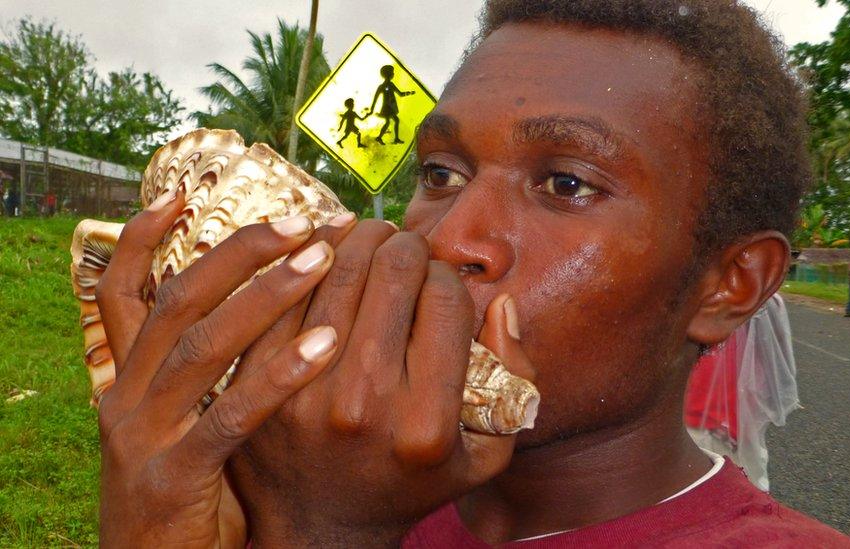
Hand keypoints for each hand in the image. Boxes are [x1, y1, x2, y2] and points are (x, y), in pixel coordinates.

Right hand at [94, 190, 337, 546]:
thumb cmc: (190, 498)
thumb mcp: (185, 427)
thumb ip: (209, 379)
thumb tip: (270, 319)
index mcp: (127, 380)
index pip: (124, 293)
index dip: (144, 239)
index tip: (183, 194)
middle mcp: (126, 397)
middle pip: (178, 301)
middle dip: (240, 251)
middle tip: (303, 218)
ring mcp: (142, 437)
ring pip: (201, 345)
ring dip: (264, 295)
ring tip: (320, 257)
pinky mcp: (172, 477)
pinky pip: (229, 414)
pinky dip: (277, 374)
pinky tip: (325, 343)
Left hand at [227, 219, 533, 545]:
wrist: (318, 529)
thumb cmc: (408, 483)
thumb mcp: (486, 453)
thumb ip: (514, 379)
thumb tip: (501, 304)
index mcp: (427, 422)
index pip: (446, 300)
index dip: (448, 273)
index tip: (440, 278)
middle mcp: (367, 403)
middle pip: (393, 273)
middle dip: (406, 244)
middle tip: (404, 246)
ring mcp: (306, 392)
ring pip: (338, 270)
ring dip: (358, 238)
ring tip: (369, 238)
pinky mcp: (261, 381)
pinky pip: (287, 293)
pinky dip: (307, 259)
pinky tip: (323, 251)